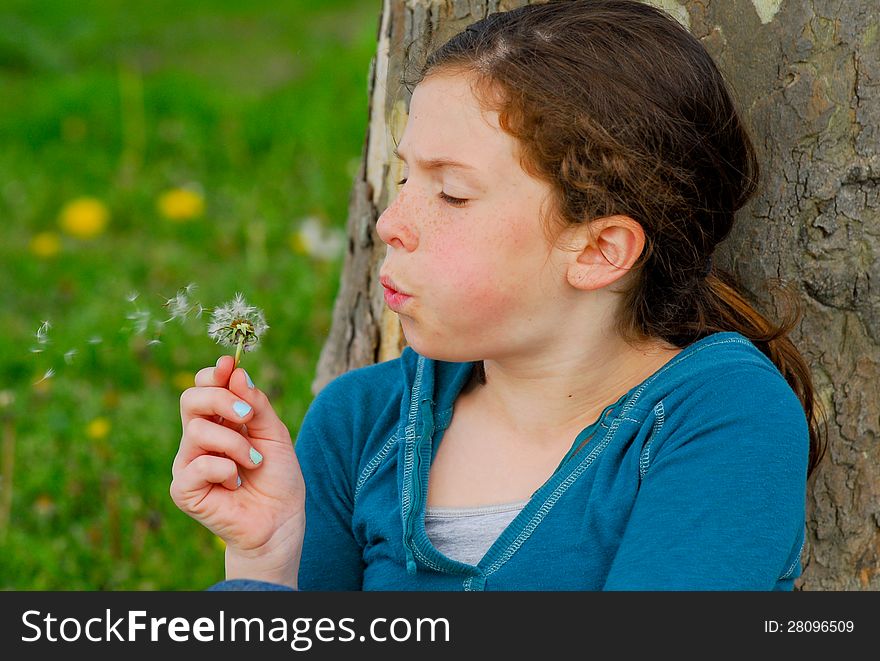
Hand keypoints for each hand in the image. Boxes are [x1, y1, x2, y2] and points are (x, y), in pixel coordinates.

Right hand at [170, 356, 304, 587]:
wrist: (280, 521)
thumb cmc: (278, 478)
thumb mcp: (275, 433)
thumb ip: (256, 404)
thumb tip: (235, 371)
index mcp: (219, 421)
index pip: (202, 386)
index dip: (213, 373)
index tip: (229, 365)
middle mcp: (198, 439)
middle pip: (190, 399)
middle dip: (222, 401)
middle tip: (247, 418)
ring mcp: (188, 463)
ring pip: (198, 430)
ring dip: (235, 444)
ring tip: (253, 463)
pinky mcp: (184, 489)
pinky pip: (198, 464)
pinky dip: (225, 470)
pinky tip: (236, 484)